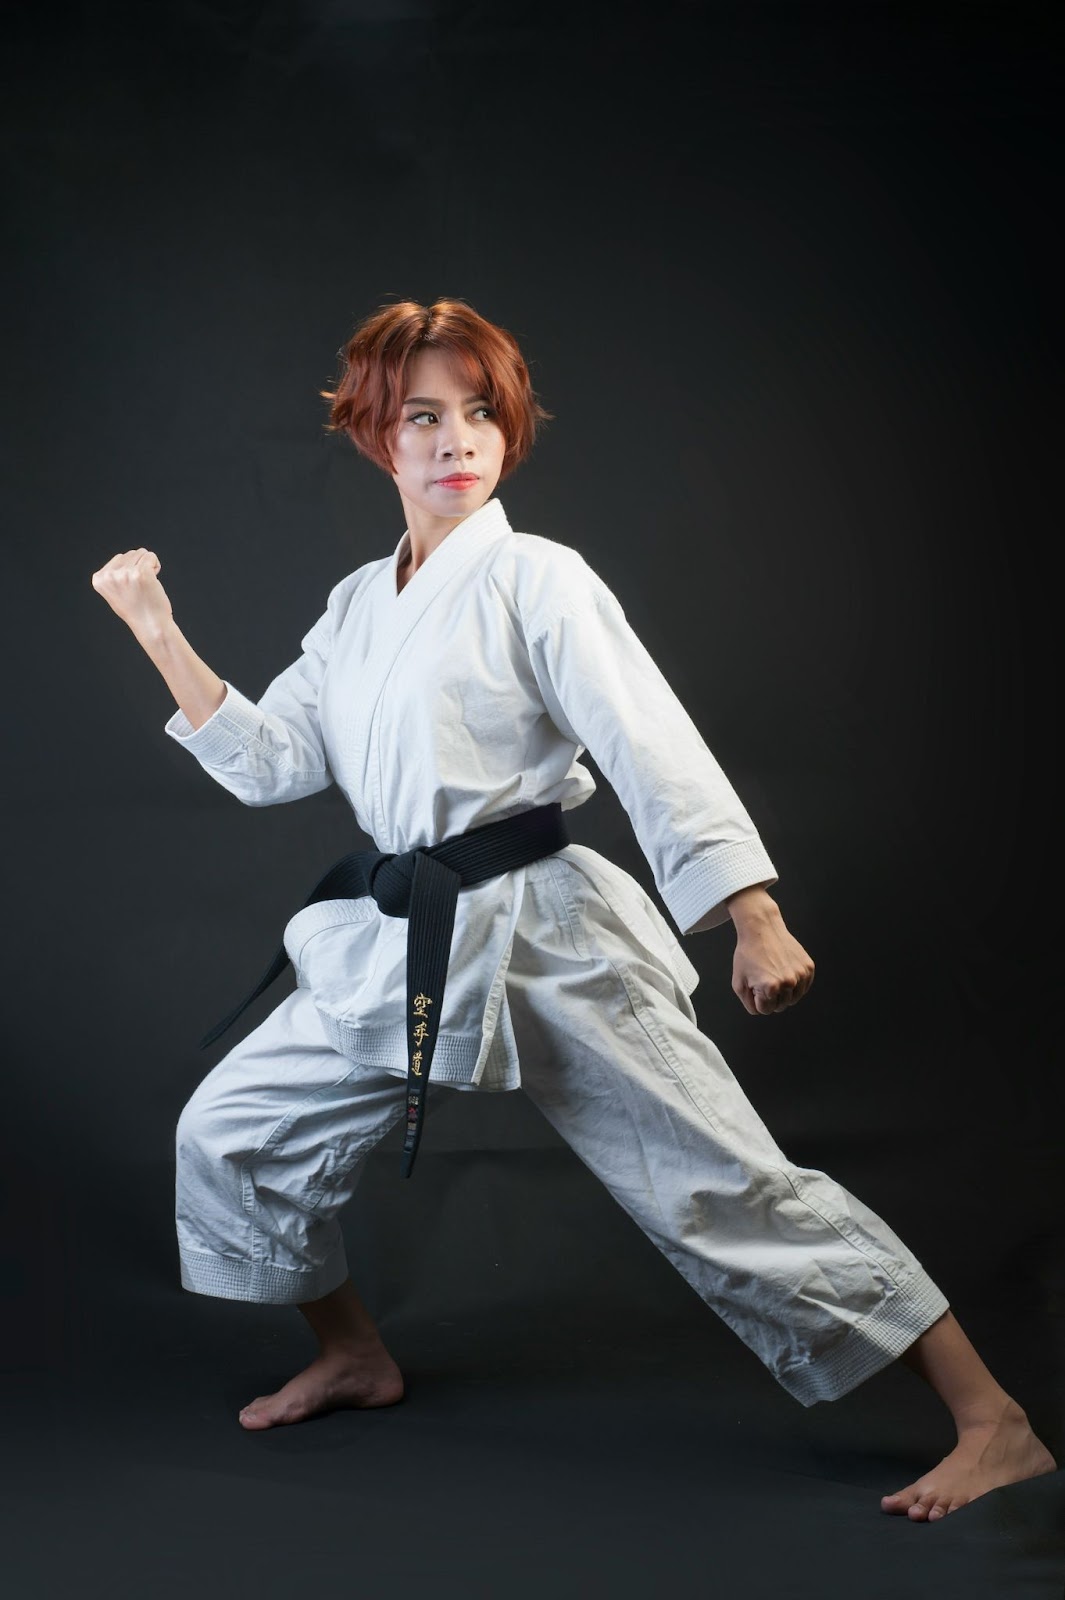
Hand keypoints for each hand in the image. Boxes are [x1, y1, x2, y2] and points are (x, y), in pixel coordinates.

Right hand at [91, 548, 173, 639]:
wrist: (151, 625)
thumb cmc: (136, 609)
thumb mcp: (115, 592)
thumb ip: (113, 575)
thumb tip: (121, 558)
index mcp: (99, 579)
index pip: (119, 558)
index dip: (129, 571)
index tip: (130, 589)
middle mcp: (110, 575)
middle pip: (130, 554)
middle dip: (139, 567)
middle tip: (140, 588)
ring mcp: (125, 573)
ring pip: (142, 553)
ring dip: (148, 567)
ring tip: (146, 586)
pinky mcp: (141, 572)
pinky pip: (151, 556)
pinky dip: (155, 566)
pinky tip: (153, 582)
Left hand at [727, 889, 814, 1015]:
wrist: (762, 929)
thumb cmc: (748, 954)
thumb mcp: (739, 982)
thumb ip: (749, 1003)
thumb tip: (761, 1011)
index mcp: (770, 988)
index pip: (765, 1010)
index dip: (757, 998)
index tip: (755, 983)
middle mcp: (789, 982)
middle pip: (780, 1006)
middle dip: (770, 996)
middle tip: (764, 977)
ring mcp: (801, 975)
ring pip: (793, 999)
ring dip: (784, 992)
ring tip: (774, 974)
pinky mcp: (808, 968)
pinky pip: (803, 988)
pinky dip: (795, 984)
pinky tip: (785, 971)